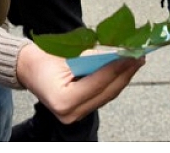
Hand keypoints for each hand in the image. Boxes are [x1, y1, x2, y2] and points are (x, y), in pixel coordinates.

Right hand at [16, 43, 143, 123]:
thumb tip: (119, 53)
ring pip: (108, 95)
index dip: (117, 67)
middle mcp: (70, 114)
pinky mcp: (80, 111)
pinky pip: (102, 95)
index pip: (98, 82)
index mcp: (63, 100)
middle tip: (140, 55)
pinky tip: (124, 69)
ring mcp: (75, 115)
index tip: (132, 54)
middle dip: (126, 72)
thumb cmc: (44, 58)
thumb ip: (92, 58)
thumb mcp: (67, 53)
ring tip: (137, 60)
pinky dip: (114, 81)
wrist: (28, 69)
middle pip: (107, 91)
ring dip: (124, 77)